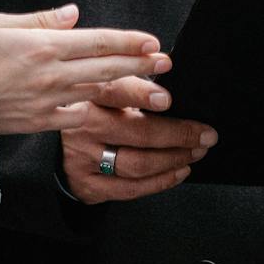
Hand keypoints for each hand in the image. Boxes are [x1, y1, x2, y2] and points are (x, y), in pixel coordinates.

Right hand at [0, 4, 169, 134]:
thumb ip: (41, 20)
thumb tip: (74, 14)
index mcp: (42, 45)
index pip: (97, 41)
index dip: (129, 41)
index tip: (153, 41)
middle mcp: (49, 74)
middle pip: (106, 68)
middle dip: (141, 65)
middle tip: (167, 63)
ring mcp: (46, 101)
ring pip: (97, 93)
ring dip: (128, 90)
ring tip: (156, 89)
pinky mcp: (38, 123)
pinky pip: (76, 117)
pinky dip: (96, 112)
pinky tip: (115, 111)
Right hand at [60, 74, 217, 204]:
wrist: (57, 147)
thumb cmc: (94, 112)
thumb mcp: (105, 89)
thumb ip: (132, 84)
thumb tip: (170, 75)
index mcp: (88, 95)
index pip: (115, 91)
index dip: (142, 94)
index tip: (168, 99)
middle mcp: (82, 126)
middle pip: (136, 132)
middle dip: (178, 134)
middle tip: (205, 134)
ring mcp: (83, 158)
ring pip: (136, 163)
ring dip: (174, 158)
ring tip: (196, 151)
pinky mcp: (87, 184)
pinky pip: (130, 188)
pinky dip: (161, 181)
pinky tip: (179, 171)